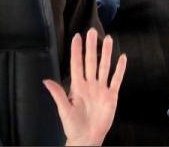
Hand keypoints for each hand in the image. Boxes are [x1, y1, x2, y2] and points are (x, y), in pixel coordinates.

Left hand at [44, 28, 126, 146]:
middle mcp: (90, 84)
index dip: (77, 50)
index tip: (76, 36)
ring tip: (108, 39)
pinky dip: (120, 69)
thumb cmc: (73, 126)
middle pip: (91, 61)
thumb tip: (46, 81)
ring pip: (104, 67)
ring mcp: (101, 89)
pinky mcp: (111, 96)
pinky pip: (116, 80)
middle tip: (92, 31)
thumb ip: (58, 94)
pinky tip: (122, 58)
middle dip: (91, 46)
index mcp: (77, 86)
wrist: (87, 138)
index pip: (77, 64)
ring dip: (106, 53)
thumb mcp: (64, 110)